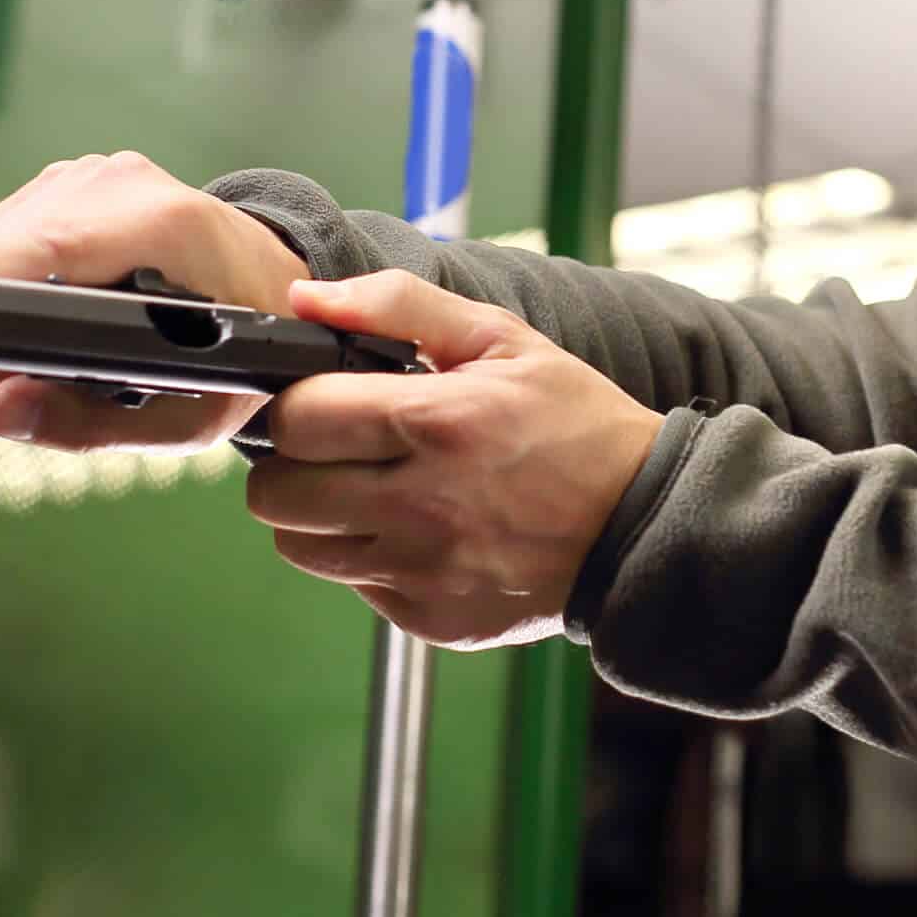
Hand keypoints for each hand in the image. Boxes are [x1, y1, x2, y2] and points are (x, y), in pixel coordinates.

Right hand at [0, 150, 310, 451]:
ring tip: (61, 341)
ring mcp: (95, 171)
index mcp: (164, 226)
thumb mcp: (188, 417)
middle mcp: (123, 183)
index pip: (38, 248)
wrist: (278, 287)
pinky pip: (6, 228)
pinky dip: (14, 275)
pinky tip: (63, 304)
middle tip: (35, 374)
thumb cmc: (245, 353)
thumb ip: (88, 424)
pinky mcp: (75, 176)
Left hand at [246, 270, 666, 650]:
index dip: (297, 404)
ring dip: (319, 515)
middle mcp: (420, 505)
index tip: (325, 402)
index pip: (295, 419)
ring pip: (299, 548)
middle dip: (293, 463)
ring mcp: (422, 571)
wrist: (642, 525)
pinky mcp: (429, 618)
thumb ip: (397, 304)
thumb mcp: (501, 338)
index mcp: (434, 423)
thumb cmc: (573, 423)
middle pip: (275, 494)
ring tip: (372, 490)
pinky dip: (370, 558)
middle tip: (337, 449)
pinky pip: (355, 586)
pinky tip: (419, 532)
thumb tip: (307, 298)